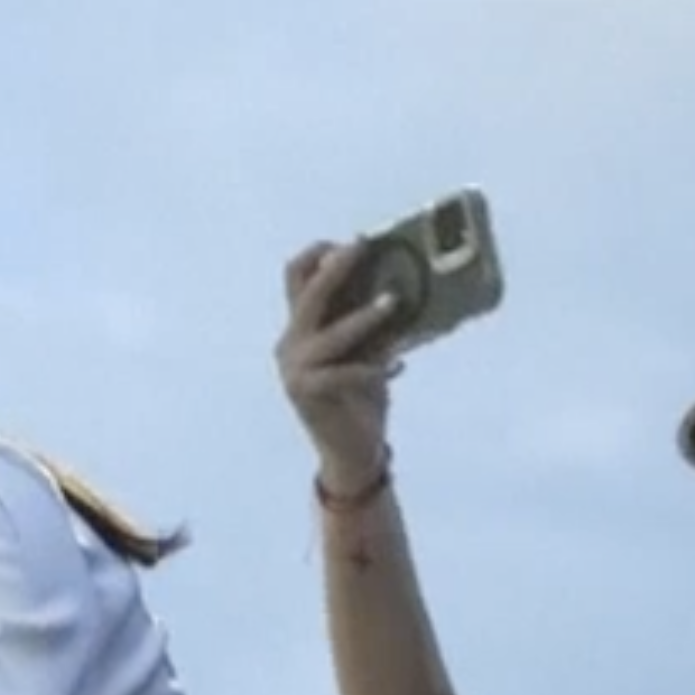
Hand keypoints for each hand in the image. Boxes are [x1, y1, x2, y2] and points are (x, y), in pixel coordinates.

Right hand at [277, 241, 402, 496]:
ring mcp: (295, 369)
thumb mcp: (365, 351)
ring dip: (363, 316)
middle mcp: (290, 344)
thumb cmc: (362, 397)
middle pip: (308, 294)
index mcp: (300, 328)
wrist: (351, 451)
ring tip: (394, 302)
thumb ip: (370, 324)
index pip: (294, 278)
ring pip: (331, 332)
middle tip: (364, 247)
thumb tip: (405, 285)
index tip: (350, 243)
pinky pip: (346, 371)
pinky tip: (398, 367)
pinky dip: (375, 366)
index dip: (317, 254)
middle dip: (337, 267)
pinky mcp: (309, 392)